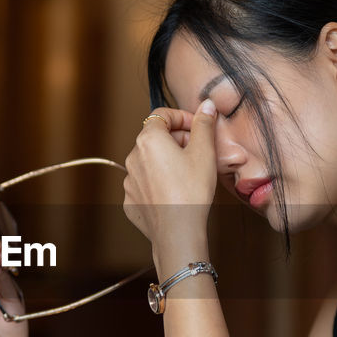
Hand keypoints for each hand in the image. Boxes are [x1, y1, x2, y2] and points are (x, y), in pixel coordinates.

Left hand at [122, 101, 218, 259]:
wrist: (177, 231)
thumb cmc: (192, 190)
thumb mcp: (204, 152)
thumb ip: (204, 124)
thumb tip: (207, 105)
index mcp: (149, 139)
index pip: (162, 115)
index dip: (183, 117)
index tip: (198, 127)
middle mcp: (133, 157)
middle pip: (155, 138)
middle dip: (177, 140)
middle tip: (199, 152)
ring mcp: (129, 181)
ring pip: (150, 162)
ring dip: (167, 162)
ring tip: (189, 174)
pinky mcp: (130, 201)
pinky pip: (145, 184)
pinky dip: (159, 183)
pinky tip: (176, 192)